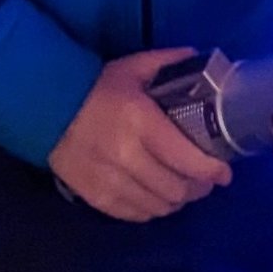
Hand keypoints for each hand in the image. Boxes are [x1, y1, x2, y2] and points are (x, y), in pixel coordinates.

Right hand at [49, 50, 232, 220]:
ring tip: (184, 188)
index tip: (225, 173)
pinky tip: (158, 197)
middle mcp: (128, 157)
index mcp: (141, 122)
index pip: (185, 158)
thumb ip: (168, 62)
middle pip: (176, 189)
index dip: (211, 170)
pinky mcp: (97, 198)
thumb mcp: (133, 66)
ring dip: (177, 200)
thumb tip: (200, 57)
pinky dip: (153, 209)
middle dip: (198, 187)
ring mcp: (111, 182)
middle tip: (206, 179)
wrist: (47, 109)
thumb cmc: (97, 87)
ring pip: (158, 206)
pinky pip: (135, 214)